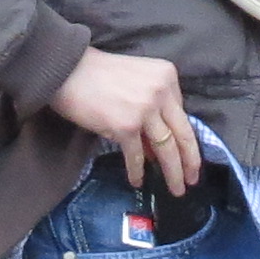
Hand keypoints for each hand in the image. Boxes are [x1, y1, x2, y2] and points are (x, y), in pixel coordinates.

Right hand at [52, 46, 198, 194]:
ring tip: (175, 189)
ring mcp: (145, 109)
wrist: (66, 69)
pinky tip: (137, 181)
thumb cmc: (97, 75)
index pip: (182, 115)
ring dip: (172, 173)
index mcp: (167, 76)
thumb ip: (153, 108)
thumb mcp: (136, 81)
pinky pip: (136, 156)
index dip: (185, 140)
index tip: (188, 158)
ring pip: (166, 148)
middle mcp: (161, 91)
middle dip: (190, 162)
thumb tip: (157, 148)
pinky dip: (137, 171)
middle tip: (193, 180)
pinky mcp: (126, 125)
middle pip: (182, 134)